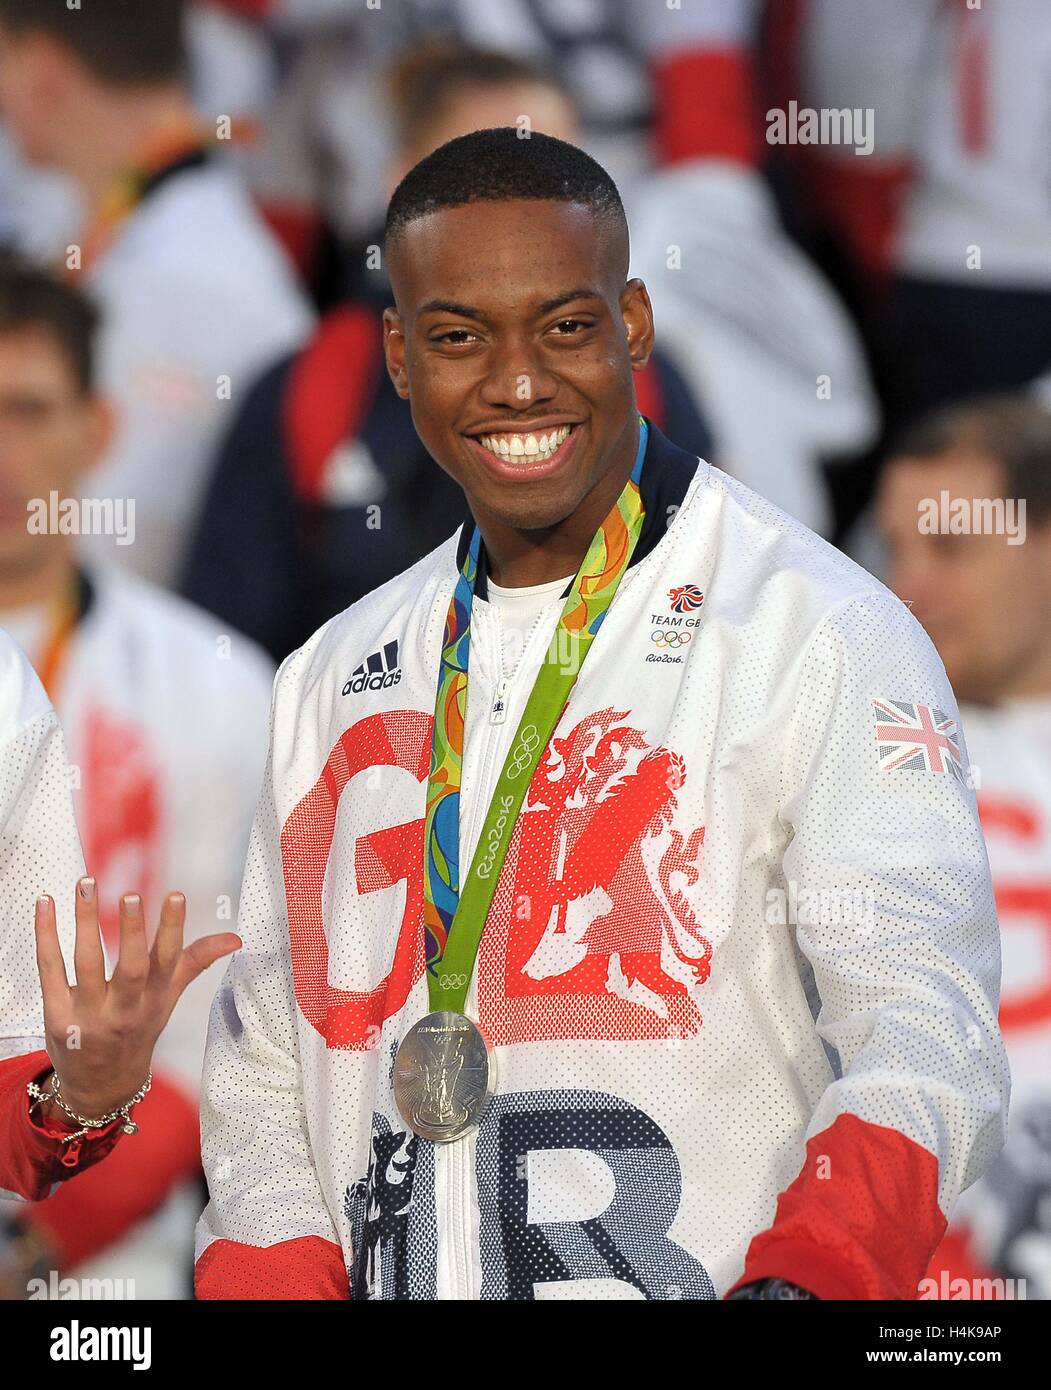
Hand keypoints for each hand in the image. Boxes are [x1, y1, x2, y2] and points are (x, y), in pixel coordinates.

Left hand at [34, 876, 240, 1120]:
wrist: (101, 1085)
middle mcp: (125, 1010)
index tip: (176, 895)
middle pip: (130, 969)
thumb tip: (236, 938)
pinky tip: (46, 903)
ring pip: (86, 963)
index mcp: (155, 999)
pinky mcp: (56, 1015)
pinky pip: (50, 970)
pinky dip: (46, 935)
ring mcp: (89, 1015)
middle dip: (132, 931)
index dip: (173, 929)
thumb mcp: (168, 998)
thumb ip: (197, 960)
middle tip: (131, 894)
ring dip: (85, 921)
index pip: (169, 962)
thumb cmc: (137, 1029)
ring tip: (86, 883)